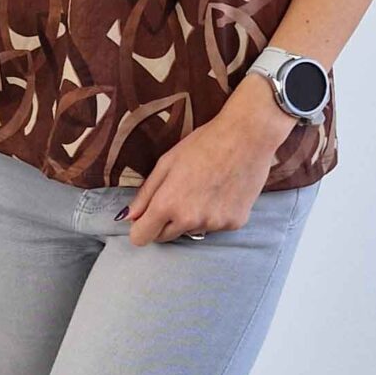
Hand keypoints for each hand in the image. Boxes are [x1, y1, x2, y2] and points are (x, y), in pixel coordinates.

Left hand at [115, 76, 297, 243]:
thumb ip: (146, 194)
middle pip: (165, 237)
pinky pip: (215, 226)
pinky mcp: (234, 224)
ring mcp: (214, 224)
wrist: (247, 137)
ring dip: (192, 217)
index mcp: (167, 204)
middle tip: (179, 195)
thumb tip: (128, 217)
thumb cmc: (204, 143)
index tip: (147, 217)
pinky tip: (222, 191)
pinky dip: (215, 214)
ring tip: (205, 187)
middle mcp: (190, 220)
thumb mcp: (167, 163)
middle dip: (165, 223)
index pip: (141, 237)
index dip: (141, 227)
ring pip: (191, 231)